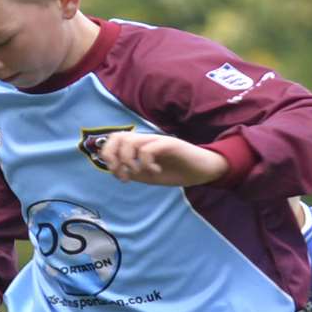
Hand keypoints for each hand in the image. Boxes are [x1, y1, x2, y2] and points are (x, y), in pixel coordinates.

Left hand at [95, 133, 228, 186]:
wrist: (203, 169)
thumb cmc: (177, 171)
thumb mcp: (149, 175)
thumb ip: (133, 171)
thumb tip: (116, 171)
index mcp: (140, 145)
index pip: (114, 139)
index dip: (108, 155)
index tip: (117, 174)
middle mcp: (146, 139)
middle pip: (117, 136)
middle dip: (113, 157)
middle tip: (123, 175)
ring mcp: (158, 140)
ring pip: (130, 142)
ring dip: (128, 162)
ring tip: (138, 174)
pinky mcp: (169, 144)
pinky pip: (148, 150)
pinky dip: (147, 164)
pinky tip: (156, 172)